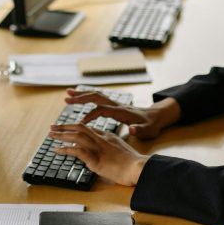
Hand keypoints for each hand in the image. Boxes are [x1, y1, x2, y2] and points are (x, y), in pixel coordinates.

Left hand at [49, 123, 148, 185]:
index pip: (89, 129)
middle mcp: (102, 139)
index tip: (67, 129)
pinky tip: (58, 150)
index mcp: (108, 136)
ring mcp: (98, 148)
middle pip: (80, 127)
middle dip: (65, 126)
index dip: (76, 128)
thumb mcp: (121, 151)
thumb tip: (101, 155)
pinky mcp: (95, 159)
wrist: (138, 168)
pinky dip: (66, 149)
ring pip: (76, 136)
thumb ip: (110, 149)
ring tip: (51, 135)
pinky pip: (77, 151)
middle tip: (53, 126)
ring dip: (61, 134)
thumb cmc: (133, 164)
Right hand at [64, 90, 179, 139]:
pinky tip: (79, 99)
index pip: (102, 110)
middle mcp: (116, 104)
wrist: (157, 117)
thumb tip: (132, 129)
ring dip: (82, 94)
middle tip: (66, 99)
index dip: (91, 115)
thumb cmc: (151, 125)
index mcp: (122, 111)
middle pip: (96, 97)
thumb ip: (139, 130)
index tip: (81, 123)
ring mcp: (115, 103)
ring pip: (96, 95)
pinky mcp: (114, 105)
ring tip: (68, 94)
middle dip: (81, 97)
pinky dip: (87, 97)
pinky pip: (98, 98)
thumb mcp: (147, 130)